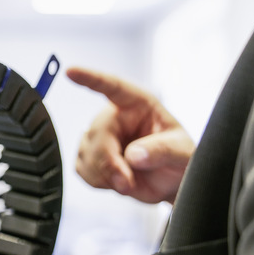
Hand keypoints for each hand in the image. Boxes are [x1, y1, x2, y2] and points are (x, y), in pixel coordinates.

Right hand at [67, 67, 194, 203]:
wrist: (171, 182)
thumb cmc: (179, 158)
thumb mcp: (182, 152)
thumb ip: (161, 151)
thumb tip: (134, 155)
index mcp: (138, 104)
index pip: (113, 86)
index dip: (91, 78)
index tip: (71, 71)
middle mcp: (116, 117)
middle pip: (97, 133)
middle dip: (108, 162)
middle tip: (126, 182)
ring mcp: (101, 137)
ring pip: (86, 153)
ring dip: (104, 174)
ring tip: (128, 182)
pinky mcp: (92, 157)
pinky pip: (81, 168)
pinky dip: (96, 180)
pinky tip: (114, 183)